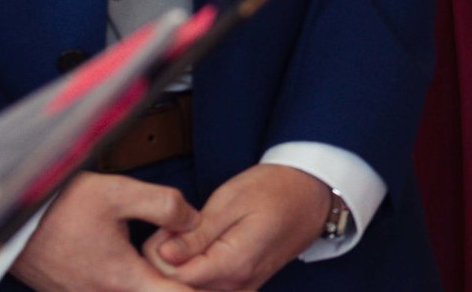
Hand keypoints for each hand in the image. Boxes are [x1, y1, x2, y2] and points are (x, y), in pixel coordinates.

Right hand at [16, 174, 197, 291]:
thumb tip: (194, 221)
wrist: (12, 221)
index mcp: (121, 278)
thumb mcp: (121, 193)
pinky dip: (131, 284)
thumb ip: (165, 205)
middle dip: (178, 285)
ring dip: (154, 284)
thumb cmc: (63, 207)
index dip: (199, 289)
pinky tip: (143, 270)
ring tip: (173, 267)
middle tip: (200, 271)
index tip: (215, 279)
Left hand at [144, 164, 330, 289]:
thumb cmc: (274, 189)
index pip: (173, 277)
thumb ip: (196, 233)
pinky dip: (196, 277)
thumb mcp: (231, 200)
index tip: (165, 229)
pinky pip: (209, 291)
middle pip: (180, 289)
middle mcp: (238, 285)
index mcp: (234, 263)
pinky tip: (198, 254)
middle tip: (175, 231)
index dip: (158, 255)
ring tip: (188, 239)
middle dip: (166, 264)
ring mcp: (243, 289)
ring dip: (180, 270)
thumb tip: (162, 255)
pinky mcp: (244, 288)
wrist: (313, 194)